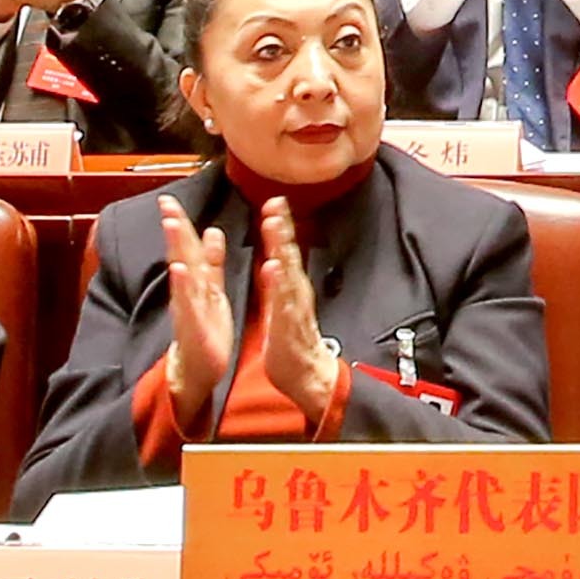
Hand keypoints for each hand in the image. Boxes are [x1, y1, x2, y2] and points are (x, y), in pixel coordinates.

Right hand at [160, 204, 243, 425]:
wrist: (201, 367)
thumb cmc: (207, 327)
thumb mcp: (212, 289)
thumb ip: (211, 262)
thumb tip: (212, 230)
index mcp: (198, 280)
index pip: (188, 246)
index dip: (180, 222)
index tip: (168, 197)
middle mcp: (189, 290)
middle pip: (181, 254)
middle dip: (175, 228)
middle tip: (166, 202)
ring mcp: (189, 307)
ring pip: (183, 274)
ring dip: (177, 249)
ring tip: (172, 225)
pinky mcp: (194, 326)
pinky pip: (189, 304)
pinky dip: (184, 287)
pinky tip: (179, 270)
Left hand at [250, 197, 339, 424]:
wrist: (307, 377)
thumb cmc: (292, 344)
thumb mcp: (281, 308)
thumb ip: (278, 284)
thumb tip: (273, 261)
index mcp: (290, 288)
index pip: (284, 251)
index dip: (279, 226)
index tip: (273, 201)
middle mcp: (296, 292)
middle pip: (289, 254)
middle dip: (281, 227)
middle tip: (275, 202)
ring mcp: (294, 307)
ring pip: (287, 271)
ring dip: (280, 247)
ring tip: (273, 224)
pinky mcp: (288, 325)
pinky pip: (282, 301)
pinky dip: (277, 284)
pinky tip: (272, 268)